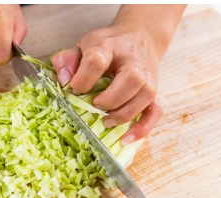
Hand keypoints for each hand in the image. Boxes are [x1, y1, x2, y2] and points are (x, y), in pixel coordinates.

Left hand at [51, 5, 183, 144]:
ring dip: (126, 113)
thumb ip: (67, 60)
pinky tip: (127, 137)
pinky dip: (143, 126)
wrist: (141, 37)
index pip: (97, 59)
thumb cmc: (108, 46)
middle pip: (131, 78)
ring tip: (107, 121)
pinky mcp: (155, 92)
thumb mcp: (83, 45)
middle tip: (96, 106)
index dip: (84, 77)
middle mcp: (132, 60)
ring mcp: (147, 76)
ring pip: (147, 94)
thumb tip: (64, 81)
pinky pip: (156, 110)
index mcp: (108, 47)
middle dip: (112, 98)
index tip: (74, 89)